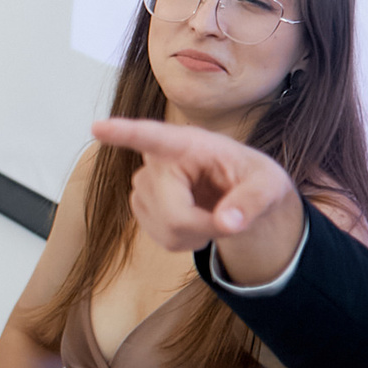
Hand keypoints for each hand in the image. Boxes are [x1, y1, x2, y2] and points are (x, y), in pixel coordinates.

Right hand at [88, 117, 302, 281]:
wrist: (239, 192)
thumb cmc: (253, 179)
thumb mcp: (268, 186)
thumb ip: (252, 202)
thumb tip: (228, 223)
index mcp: (188, 143)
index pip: (152, 137)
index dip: (124, 134)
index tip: (98, 128)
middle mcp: (158, 159)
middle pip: (173, 214)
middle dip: (204, 228)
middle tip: (229, 221)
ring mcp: (144, 182)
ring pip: (166, 230)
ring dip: (195, 234)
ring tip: (212, 214)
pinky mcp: (140, 203)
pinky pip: (162, 238)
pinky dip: (184, 239)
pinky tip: (195, 220)